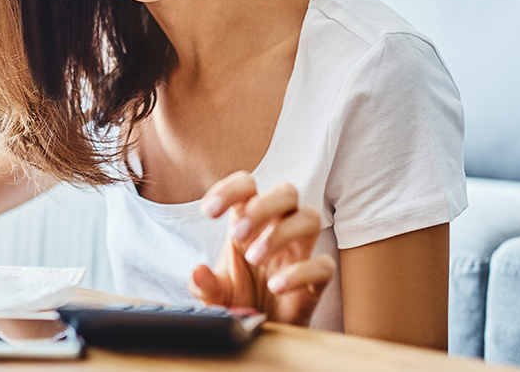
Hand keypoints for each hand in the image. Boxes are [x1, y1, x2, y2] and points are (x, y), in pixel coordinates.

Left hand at [189, 171, 335, 325]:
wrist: (260, 333)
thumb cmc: (238, 301)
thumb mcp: (214, 294)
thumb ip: (204, 285)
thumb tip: (197, 273)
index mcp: (249, 222)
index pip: (247, 185)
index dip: (230, 189)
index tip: (209, 211)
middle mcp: (278, 229)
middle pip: (287, 192)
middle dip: (262, 208)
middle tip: (237, 236)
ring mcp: (300, 252)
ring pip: (310, 218)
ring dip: (281, 234)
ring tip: (255, 259)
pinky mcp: (316, 279)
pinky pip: (323, 265)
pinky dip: (300, 273)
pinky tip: (275, 286)